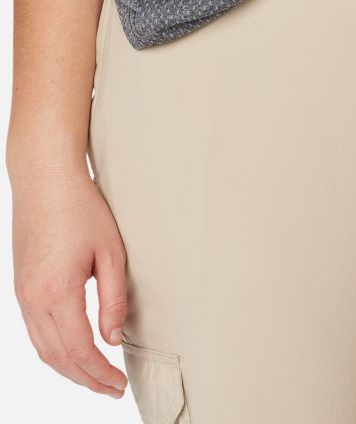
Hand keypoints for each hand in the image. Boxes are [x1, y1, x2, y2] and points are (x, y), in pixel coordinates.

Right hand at [11, 163, 128, 397]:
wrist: (45, 181)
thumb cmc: (82, 209)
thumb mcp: (111, 253)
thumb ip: (114, 299)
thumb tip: (113, 339)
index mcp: (57, 292)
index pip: (79, 351)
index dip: (100, 374)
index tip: (119, 384)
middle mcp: (32, 300)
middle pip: (57, 358)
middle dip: (86, 380)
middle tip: (113, 390)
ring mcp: (22, 294)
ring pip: (43, 349)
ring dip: (70, 369)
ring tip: (96, 378)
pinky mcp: (22, 286)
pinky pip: (35, 332)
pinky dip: (55, 350)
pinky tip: (74, 352)